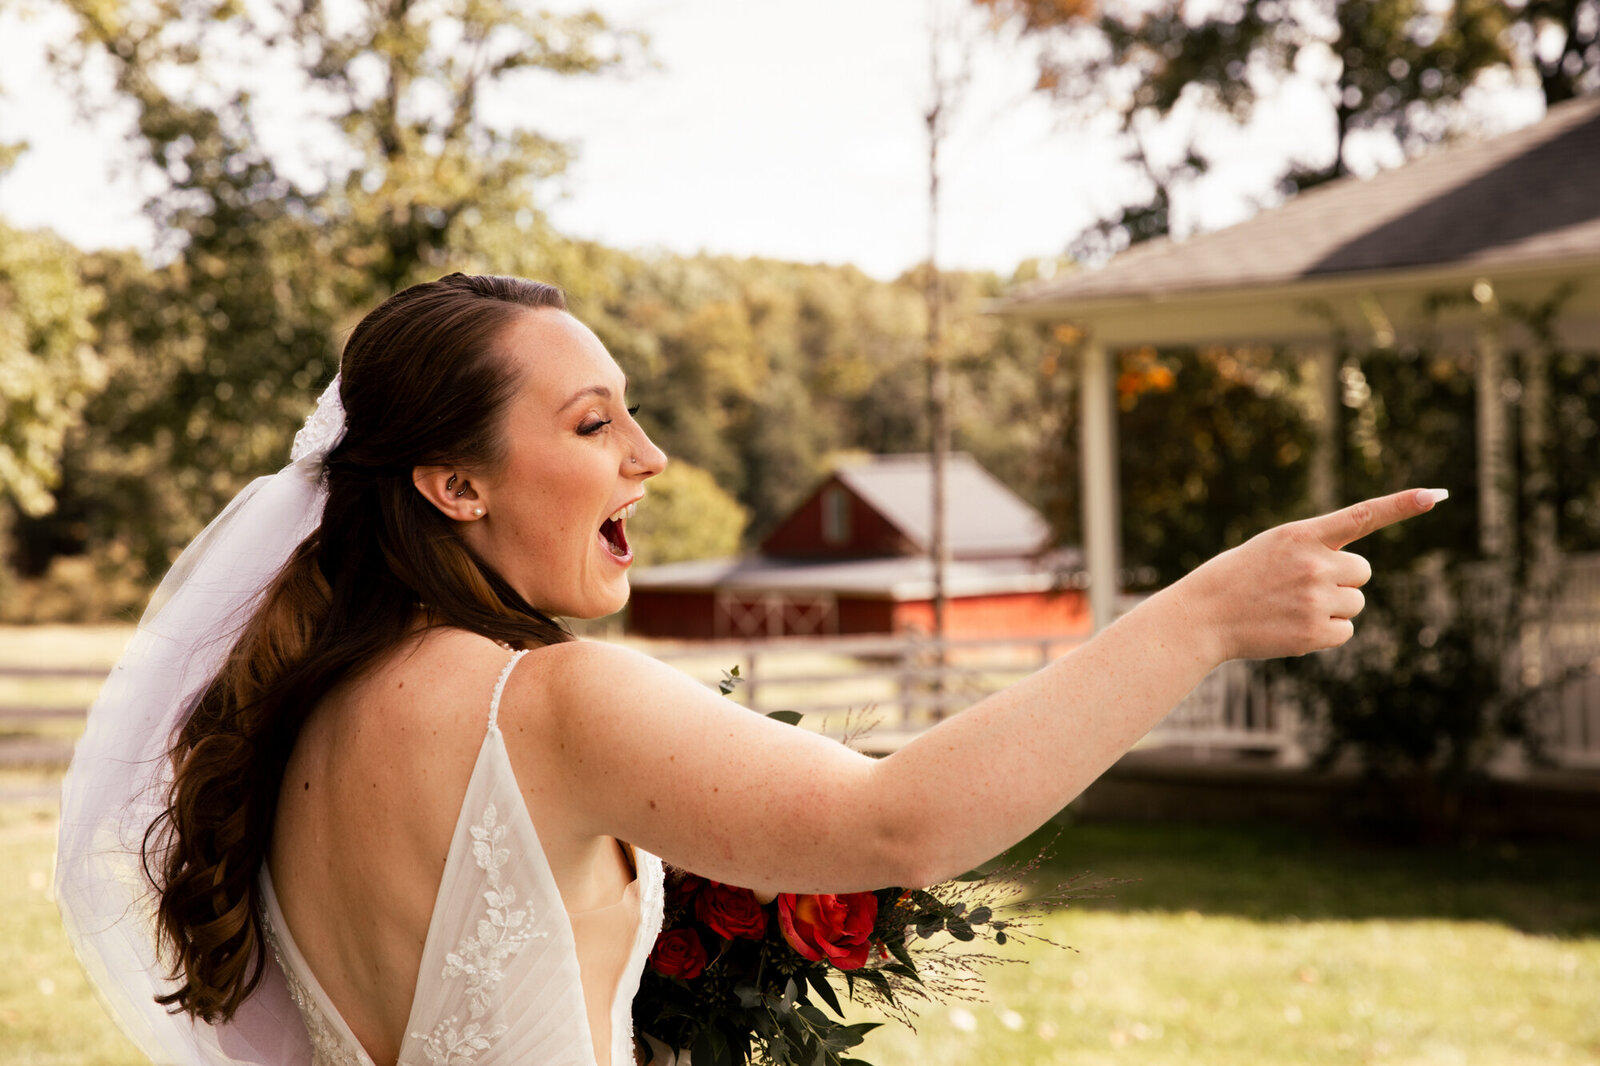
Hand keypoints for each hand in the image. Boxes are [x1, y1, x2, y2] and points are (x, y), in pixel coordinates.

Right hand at [1172, 488, 1447, 662]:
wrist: (1203, 615)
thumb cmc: (1238, 578)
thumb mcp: (1273, 548)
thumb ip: (1315, 549)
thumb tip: (1357, 575)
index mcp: (1302, 534)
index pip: (1362, 515)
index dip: (1401, 505)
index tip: (1434, 495)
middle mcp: (1314, 563)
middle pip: (1363, 571)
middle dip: (1342, 580)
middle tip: (1301, 587)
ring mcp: (1315, 598)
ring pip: (1355, 603)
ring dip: (1332, 608)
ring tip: (1291, 608)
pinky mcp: (1314, 631)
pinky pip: (1345, 631)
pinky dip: (1325, 633)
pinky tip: (1294, 628)